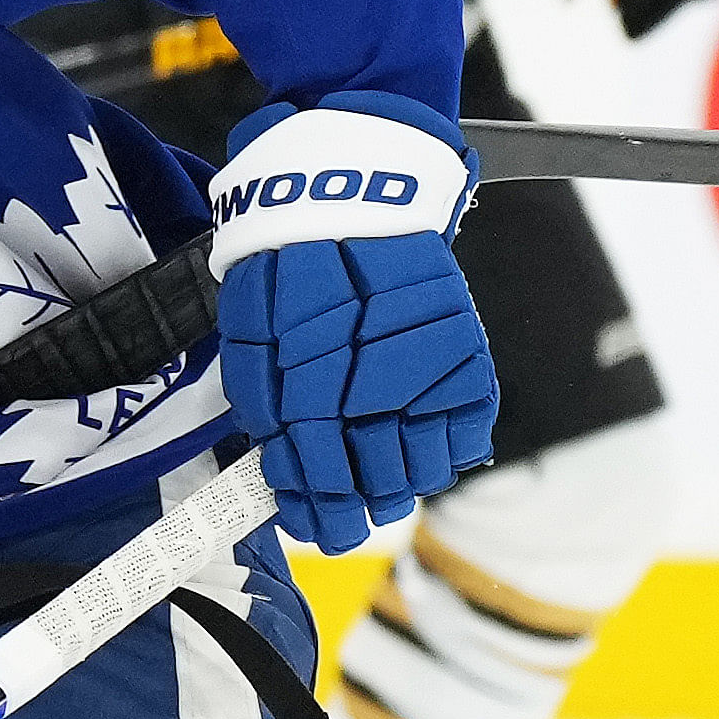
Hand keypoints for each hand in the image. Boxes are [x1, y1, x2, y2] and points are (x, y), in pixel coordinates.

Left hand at [207, 100, 496, 544]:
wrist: (352, 194)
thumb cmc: (290, 267)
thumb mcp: (253, 344)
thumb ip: (268, 419)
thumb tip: (281, 478)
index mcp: (305, 404)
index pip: (317, 493)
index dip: (316, 518)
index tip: (315, 523)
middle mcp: (369, 404)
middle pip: (373, 496)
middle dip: (357, 507)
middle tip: (350, 501)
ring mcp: (423, 386)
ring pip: (421, 476)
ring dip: (400, 479)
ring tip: (384, 458)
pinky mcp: (464, 366)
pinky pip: (465, 440)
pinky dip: (446, 448)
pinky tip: (423, 430)